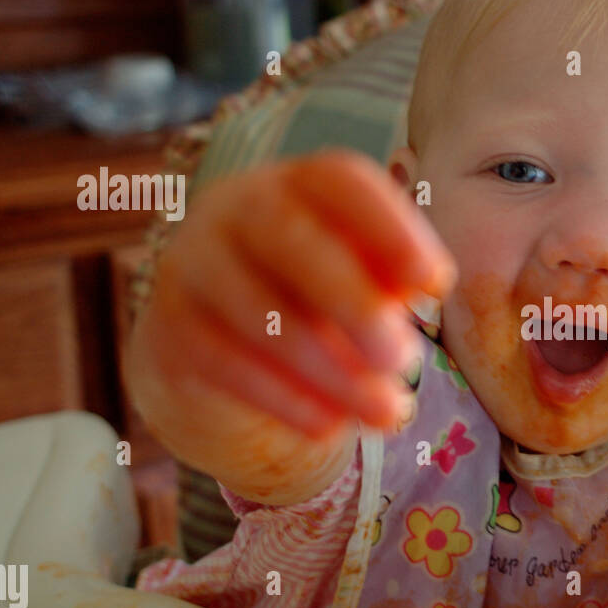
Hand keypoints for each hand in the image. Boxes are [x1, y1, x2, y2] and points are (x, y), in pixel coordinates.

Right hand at [136, 149, 454, 440]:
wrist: (215, 345)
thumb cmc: (312, 298)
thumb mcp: (358, 280)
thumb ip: (389, 277)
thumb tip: (427, 283)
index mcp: (297, 184)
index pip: (338, 181)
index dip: (390, 229)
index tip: (436, 283)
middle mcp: (235, 209)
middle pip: (289, 239)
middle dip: (353, 303)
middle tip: (405, 359)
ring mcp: (193, 264)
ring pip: (256, 311)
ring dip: (329, 369)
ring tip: (386, 410)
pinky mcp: (171, 327)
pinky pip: (224, 362)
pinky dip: (284, 398)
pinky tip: (330, 427)